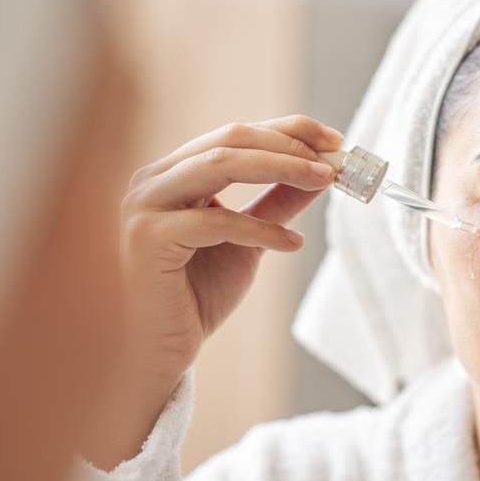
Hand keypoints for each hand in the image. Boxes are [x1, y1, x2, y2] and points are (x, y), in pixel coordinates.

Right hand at [87, 115, 342, 467]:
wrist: (158, 351)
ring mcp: (145, 204)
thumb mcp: (249, 241)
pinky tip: (293, 243)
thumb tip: (322, 172)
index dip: (287, 129)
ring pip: (221, 163)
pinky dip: (261, 228)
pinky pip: (216, 221)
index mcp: (173, 172)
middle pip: (230, 139)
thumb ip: (277, 203)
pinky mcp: (149, 238)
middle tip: (334, 159)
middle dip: (289, 144)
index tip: (333, 138)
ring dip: (280, 167)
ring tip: (323, 181)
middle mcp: (153, 178)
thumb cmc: (196, 296)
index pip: (235, 133)